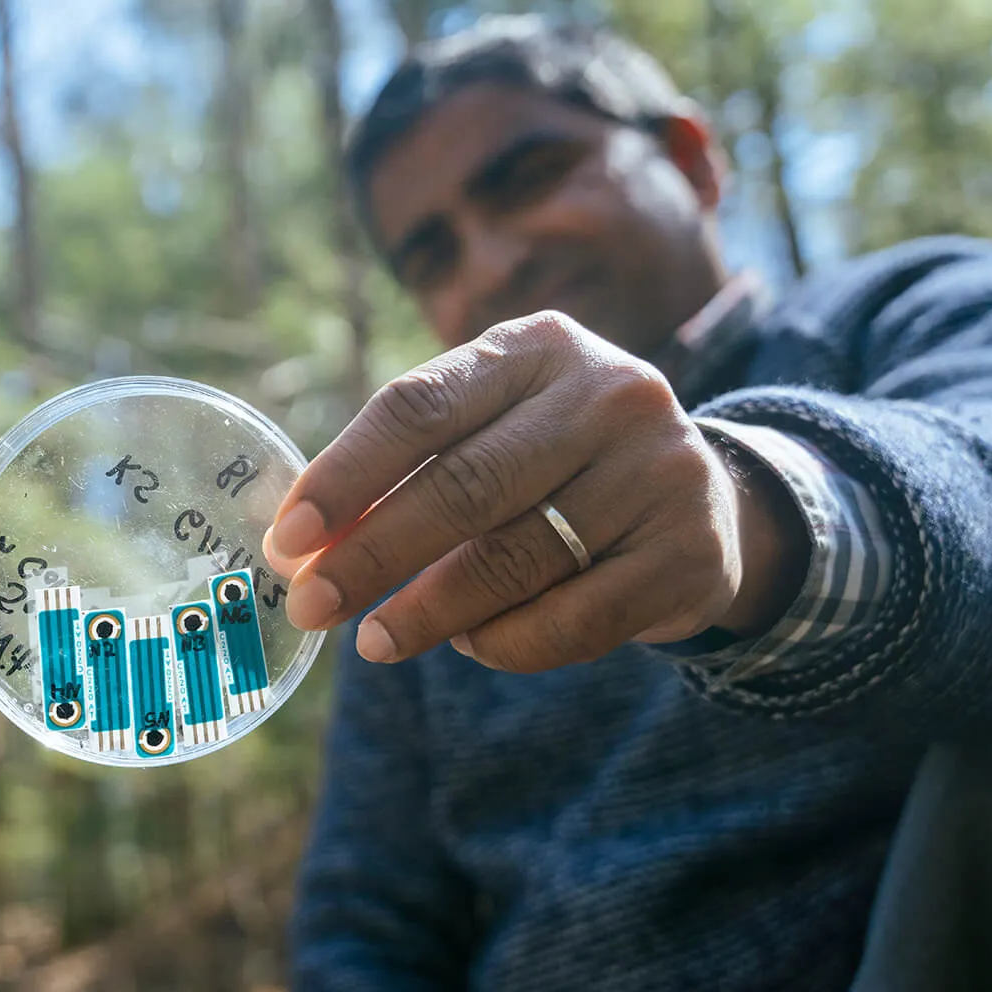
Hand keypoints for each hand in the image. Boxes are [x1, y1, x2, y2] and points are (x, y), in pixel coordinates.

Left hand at [263, 312, 808, 672]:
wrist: (703, 501)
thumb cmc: (564, 464)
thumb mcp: (500, 429)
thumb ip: (417, 467)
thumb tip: (304, 543)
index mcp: (538, 347)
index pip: (420, 406)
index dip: (345, 475)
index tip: (288, 538)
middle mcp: (608, 394)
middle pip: (464, 486)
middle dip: (372, 556)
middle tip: (313, 608)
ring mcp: (659, 470)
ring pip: (516, 558)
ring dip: (430, 612)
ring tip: (378, 642)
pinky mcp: (690, 552)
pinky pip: (573, 618)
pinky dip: (504, 643)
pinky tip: (469, 644)